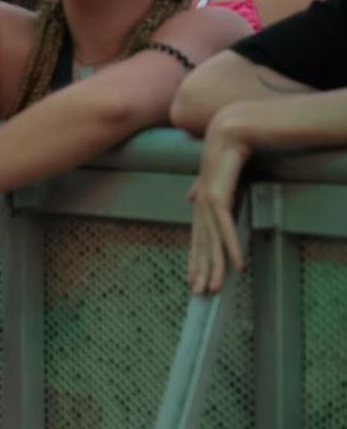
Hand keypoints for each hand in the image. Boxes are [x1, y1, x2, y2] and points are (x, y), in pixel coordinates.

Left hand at [186, 111, 250, 293]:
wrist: (225, 135)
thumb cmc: (220, 155)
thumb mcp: (211, 177)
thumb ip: (201, 190)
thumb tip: (191, 197)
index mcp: (198, 205)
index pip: (196, 239)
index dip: (195, 260)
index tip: (192, 278)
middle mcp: (199, 208)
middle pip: (201, 246)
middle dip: (201, 270)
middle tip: (200, 293)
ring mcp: (208, 205)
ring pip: (212, 243)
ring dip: (216, 267)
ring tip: (215, 288)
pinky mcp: (220, 199)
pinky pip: (226, 229)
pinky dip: (232, 247)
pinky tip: (237, 265)